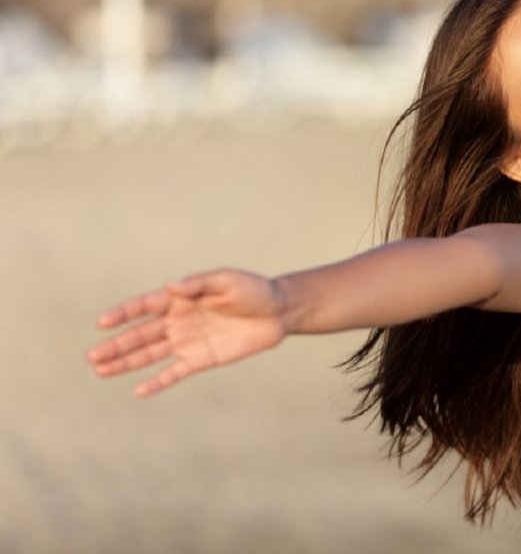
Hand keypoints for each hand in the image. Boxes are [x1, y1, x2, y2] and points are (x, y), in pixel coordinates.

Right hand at [87, 269, 287, 396]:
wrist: (278, 312)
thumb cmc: (253, 290)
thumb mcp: (227, 281)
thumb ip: (199, 284)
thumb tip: (172, 286)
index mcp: (181, 298)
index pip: (145, 306)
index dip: (124, 313)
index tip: (103, 322)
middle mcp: (178, 320)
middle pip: (140, 334)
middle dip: (116, 345)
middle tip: (91, 356)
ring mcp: (187, 341)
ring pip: (150, 354)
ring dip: (126, 362)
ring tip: (100, 370)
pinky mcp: (201, 359)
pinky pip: (174, 372)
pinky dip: (157, 382)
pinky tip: (138, 391)